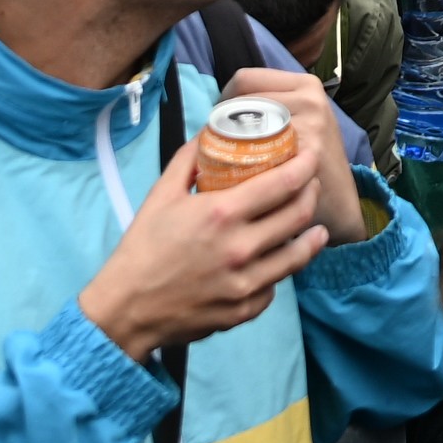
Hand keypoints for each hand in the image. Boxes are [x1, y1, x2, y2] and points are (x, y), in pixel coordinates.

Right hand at [74, 126, 332, 358]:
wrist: (127, 308)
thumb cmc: (142, 248)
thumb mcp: (161, 195)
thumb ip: (189, 159)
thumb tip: (210, 132)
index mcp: (221, 214)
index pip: (283, 183)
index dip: (305, 164)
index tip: (310, 155)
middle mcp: (241, 248)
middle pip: (298, 215)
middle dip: (311, 193)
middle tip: (310, 184)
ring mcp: (246, 283)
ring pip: (298, 254)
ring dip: (311, 234)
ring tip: (314, 224)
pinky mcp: (245, 309)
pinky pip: (275, 285)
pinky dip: (279, 269)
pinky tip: (278, 260)